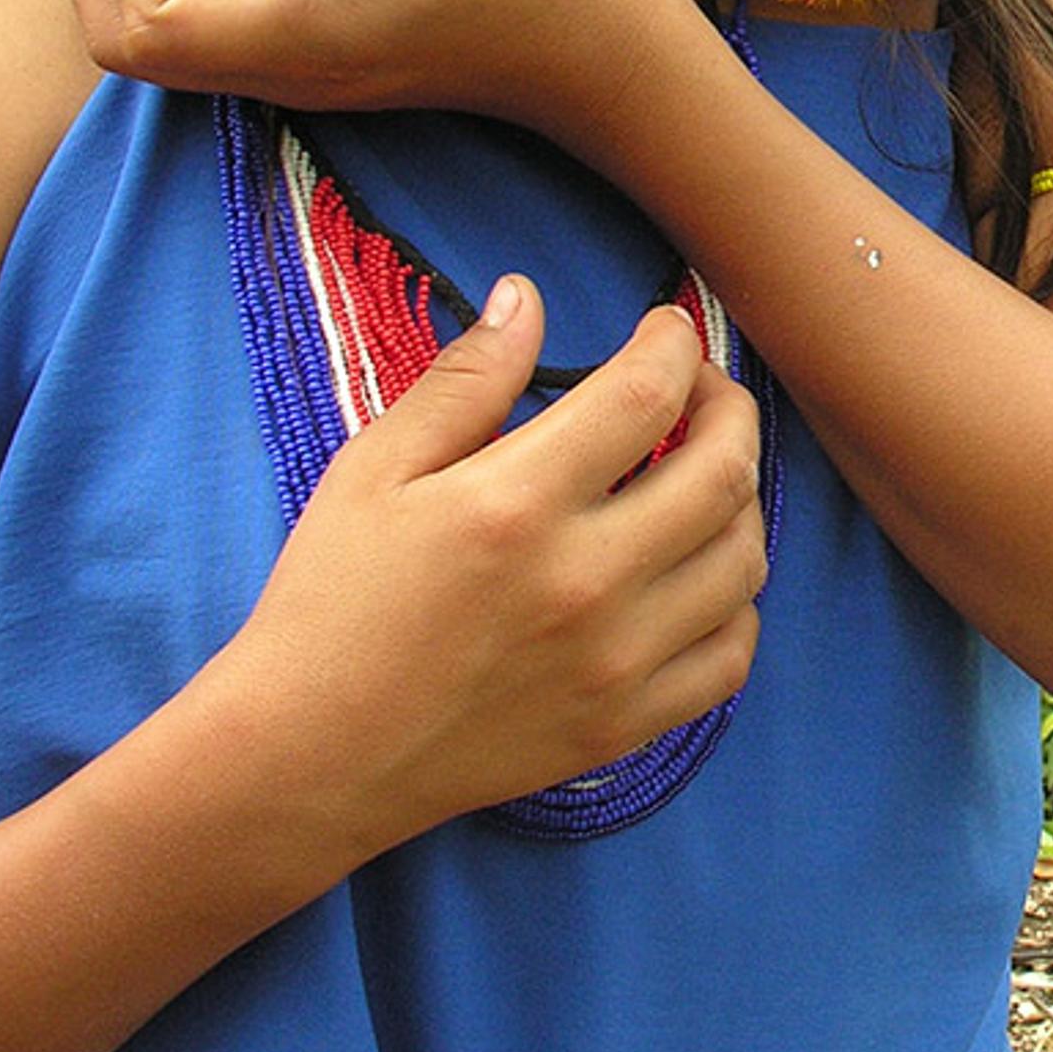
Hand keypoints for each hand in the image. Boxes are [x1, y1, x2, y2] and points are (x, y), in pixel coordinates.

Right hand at [212, 276, 766, 851]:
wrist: (309, 755)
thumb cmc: (331, 601)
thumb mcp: (376, 469)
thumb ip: (465, 379)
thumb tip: (527, 296)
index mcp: (518, 504)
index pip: (648, 393)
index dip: (673, 342)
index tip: (663, 329)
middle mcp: (585, 582)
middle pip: (724, 471)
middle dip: (730, 407)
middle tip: (701, 391)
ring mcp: (615, 663)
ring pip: (742, 561)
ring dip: (739, 500)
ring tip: (699, 476)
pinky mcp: (622, 728)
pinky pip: (730, 658)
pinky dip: (734, 603)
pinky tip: (696, 574)